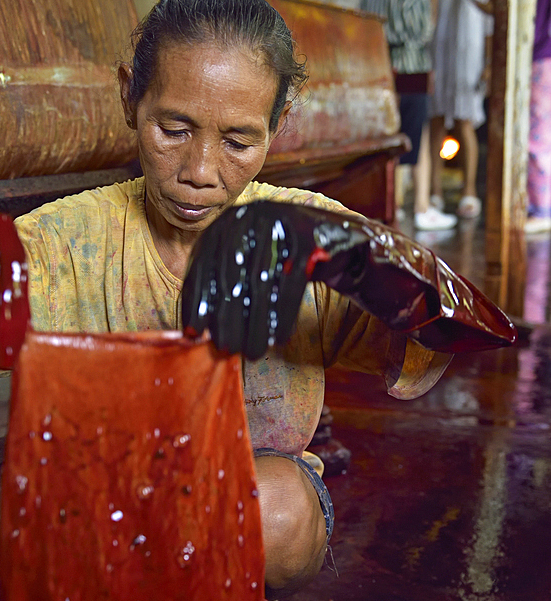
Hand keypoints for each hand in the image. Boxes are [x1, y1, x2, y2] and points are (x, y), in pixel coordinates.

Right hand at [182, 200, 516, 358]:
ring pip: (229, 270)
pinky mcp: (221, 231)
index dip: (282, 306)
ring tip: (226, 347)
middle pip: (260, 270)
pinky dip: (198, 297)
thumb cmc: (359, 276)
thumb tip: (405, 385)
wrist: (326, 233)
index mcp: (319, 226)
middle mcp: (278, 214)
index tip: (277, 342)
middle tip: (248, 353)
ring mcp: (246, 220)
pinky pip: (204, 267)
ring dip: (224, 312)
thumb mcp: (379, 291)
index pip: (296, 267)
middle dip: (249, 316)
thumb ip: (393, 333)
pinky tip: (196, 328)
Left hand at [182, 200, 366, 358]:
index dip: (197, 302)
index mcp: (225, 222)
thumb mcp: (246, 265)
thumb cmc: (280, 260)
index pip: (202, 265)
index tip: (193, 333)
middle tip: (226, 349)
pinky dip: (284, 314)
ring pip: (260, 282)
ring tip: (253, 352)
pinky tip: (279, 338)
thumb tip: (194, 331)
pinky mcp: (308, 234)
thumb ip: (221, 288)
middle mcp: (247, 216)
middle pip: (230, 276)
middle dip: (227, 318)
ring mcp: (278, 221)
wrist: (332, 238)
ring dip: (256, 324)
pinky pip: (292, 281)